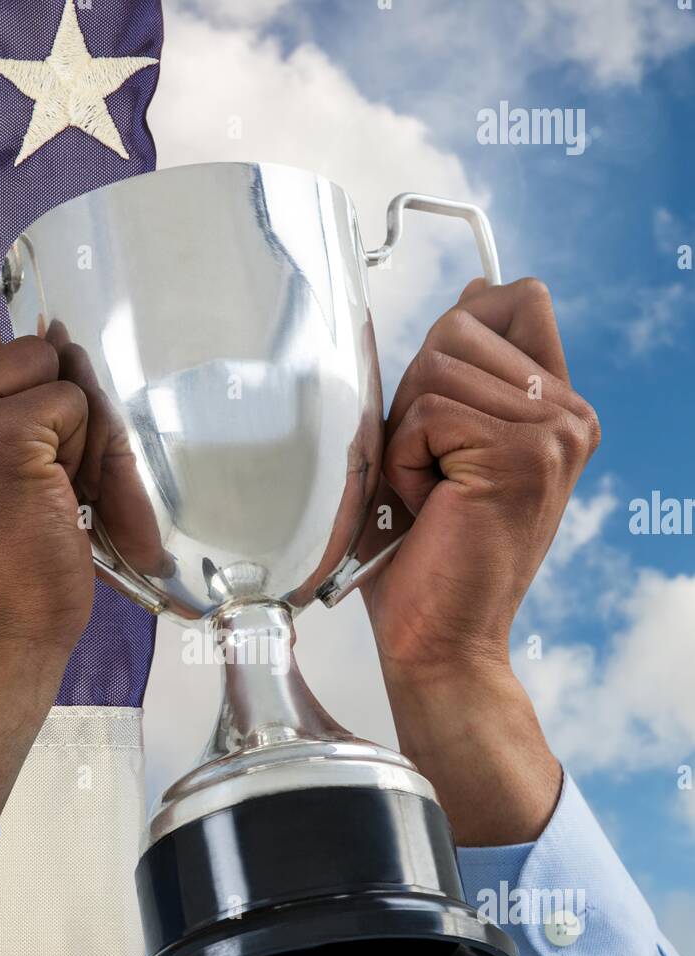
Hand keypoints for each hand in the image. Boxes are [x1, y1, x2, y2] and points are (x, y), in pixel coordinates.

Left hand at [362, 278, 600, 844]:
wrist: (439, 642)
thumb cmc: (427, 556)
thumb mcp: (446, 444)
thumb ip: (465, 374)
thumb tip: (476, 293)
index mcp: (562, 410)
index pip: (518, 301)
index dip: (461, 332)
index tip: (440, 406)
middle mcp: (572, 415)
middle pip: (461, 327)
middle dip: (415, 397)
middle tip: (427, 473)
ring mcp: (554, 431)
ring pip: (436, 365)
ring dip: (406, 433)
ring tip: (427, 494)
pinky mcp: (521, 452)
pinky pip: (426, 409)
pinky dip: (404, 459)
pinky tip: (425, 506)